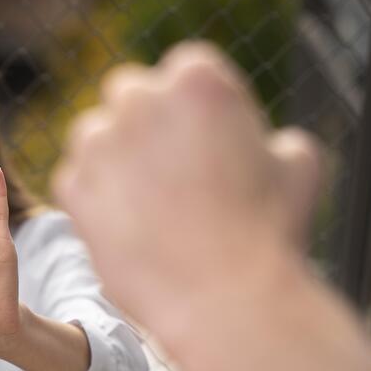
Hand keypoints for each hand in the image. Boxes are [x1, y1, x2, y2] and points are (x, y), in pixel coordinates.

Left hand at [53, 42, 320, 330]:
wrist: (226, 300)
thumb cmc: (269, 233)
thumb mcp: (299, 166)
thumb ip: (274, 138)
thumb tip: (268, 143)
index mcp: (196, 79)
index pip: (183, 71)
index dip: (192, 108)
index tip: (200, 141)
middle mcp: (139, 99)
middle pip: (129, 93)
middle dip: (144, 123)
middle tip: (167, 170)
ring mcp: (98, 142)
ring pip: (94, 135)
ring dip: (113, 157)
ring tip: (148, 205)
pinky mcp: (72, 186)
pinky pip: (76, 180)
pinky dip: (95, 200)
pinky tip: (129, 229)